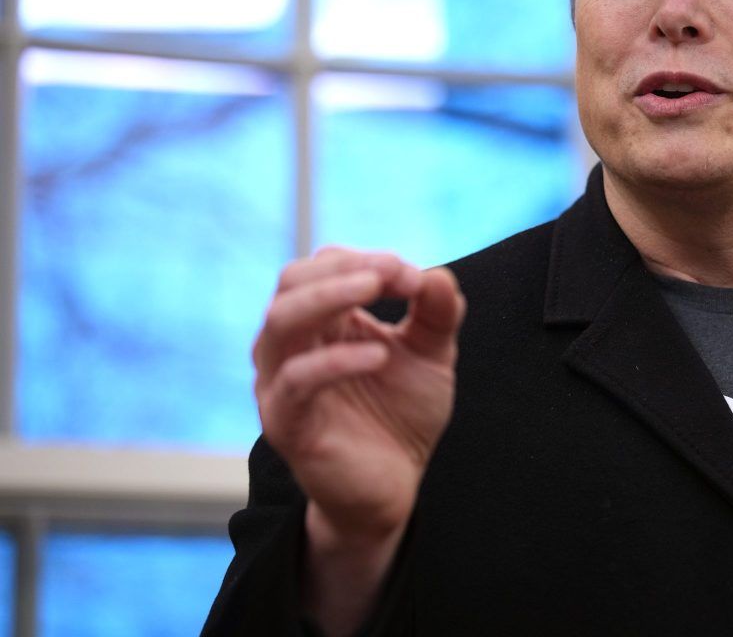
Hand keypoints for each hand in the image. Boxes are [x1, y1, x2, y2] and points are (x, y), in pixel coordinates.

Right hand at [252, 248, 465, 542]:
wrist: (395, 485)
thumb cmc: (402, 413)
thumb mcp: (432, 354)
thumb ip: (437, 312)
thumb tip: (434, 273)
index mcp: (323, 321)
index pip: (323, 265)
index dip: (366, 259)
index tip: (413, 276)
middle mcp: (291, 345)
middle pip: (291, 282)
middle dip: (343, 267)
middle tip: (393, 272)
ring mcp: (281, 383)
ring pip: (281, 322)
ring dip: (329, 295)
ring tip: (377, 288)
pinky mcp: (286, 423)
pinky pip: (295, 381)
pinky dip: (336, 360)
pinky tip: (380, 355)